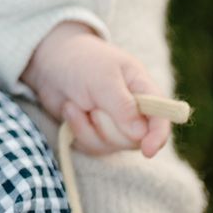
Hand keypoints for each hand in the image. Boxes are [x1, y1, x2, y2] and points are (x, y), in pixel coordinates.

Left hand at [21, 22, 170, 158]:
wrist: (51, 61)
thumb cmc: (82, 62)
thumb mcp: (102, 78)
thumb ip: (122, 106)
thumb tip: (141, 135)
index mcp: (143, 89)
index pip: (162, 118)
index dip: (159, 136)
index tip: (148, 151)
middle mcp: (133, 110)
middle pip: (134, 140)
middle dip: (108, 127)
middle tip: (93, 107)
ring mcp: (114, 124)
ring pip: (111, 145)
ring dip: (88, 127)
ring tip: (76, 103)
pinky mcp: (95, 133)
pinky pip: (92, 147)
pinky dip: (78, 130)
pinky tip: (70, 110)